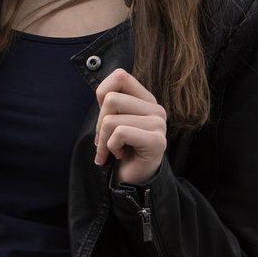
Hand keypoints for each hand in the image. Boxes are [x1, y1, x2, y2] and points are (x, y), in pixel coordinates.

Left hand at [92, 67, 166, 186]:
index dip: (102, 93)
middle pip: (111, 99)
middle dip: (99, 124)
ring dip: (103, 140)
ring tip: (111, 150)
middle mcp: (156, 109)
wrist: (133, 181)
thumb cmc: (121, 150)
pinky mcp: (157, 141)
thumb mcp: (113, 121)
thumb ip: (110, 103)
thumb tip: (102, 92)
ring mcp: (159, 124)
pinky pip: (120, 133)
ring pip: (111, 119)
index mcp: (146, 100)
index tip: (103, 115)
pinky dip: (111, 147)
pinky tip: (119, 155)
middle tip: (103, 141)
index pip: (120, 75)